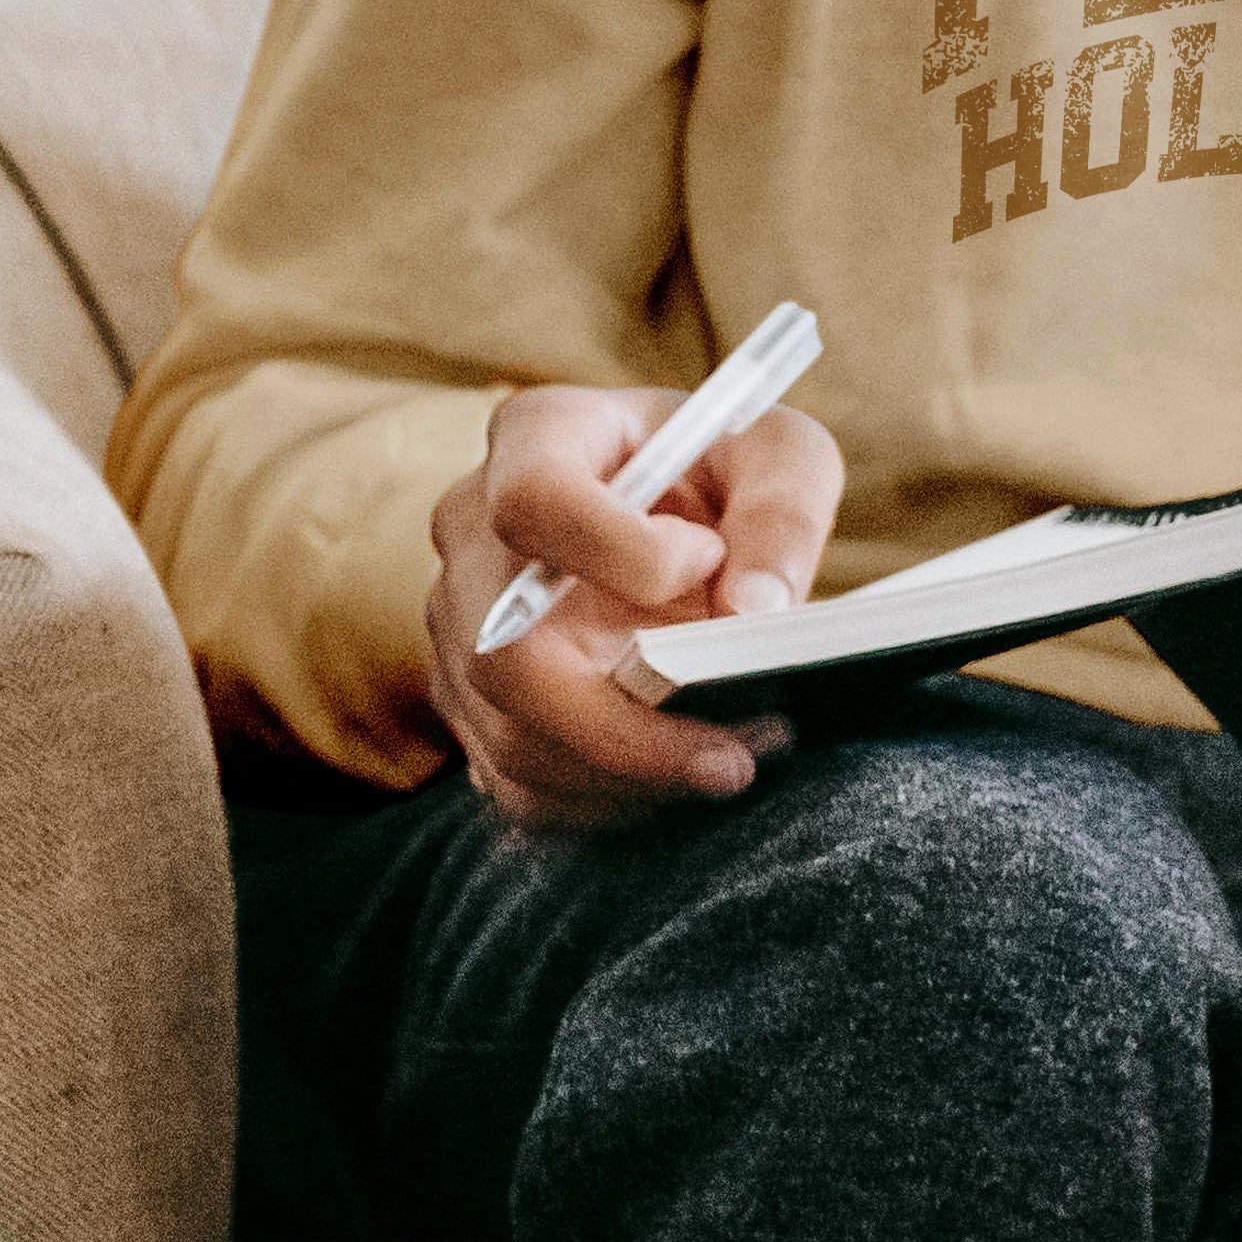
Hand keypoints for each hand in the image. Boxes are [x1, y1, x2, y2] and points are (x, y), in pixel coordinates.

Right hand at [425, 381, 846, 830]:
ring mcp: (458, 621)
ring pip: (506, 735)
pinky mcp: (474, 697)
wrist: (682, 510)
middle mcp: (471, 530)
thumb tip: (755, 608)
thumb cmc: (727, 469)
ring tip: (731, 767)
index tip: (710, 564)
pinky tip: (679, 785)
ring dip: (625, 778)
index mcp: (538, 438)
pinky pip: (514, 779)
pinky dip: (603, 803)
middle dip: (621, 730)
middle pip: (501, 654)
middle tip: (735, 760)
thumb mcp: (782, 456)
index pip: (533, 503)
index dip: (623, 552)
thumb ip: (783, 513)